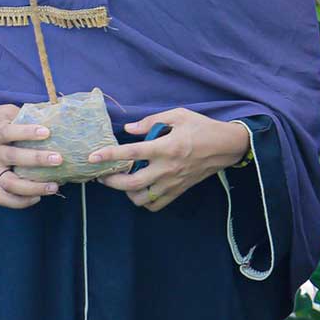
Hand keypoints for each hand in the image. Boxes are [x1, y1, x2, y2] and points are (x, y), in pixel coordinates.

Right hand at [0, 105, 63, 209]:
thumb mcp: (0, 111)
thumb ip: (22, 114)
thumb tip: (50, 116)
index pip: (9, 132)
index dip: (27, 132)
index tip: (46, 132)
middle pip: (13, 159)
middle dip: (37, 160)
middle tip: (58, 159)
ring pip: (10, 184)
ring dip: (33, 188)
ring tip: (54, 186)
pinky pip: (3, 197)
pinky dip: (19, 202)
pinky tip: (37, 198)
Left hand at [89, 108, 250, 212]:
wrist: (227, 147)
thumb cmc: (203, 127)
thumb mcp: (179, 115)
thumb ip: (151, 121)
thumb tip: (128, 130)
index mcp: (166, 147)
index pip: (131, 152)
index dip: (109, 155)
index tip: (92, 157)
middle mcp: (167, 168)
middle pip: (130, 183)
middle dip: (110, 181)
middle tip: (103, 175)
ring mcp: (173, 182)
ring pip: (141, 198)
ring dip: (127, 192)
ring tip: (124, 183)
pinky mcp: (179, 190)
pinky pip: (156, 205)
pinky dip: (144, 201)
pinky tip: (142, 190)